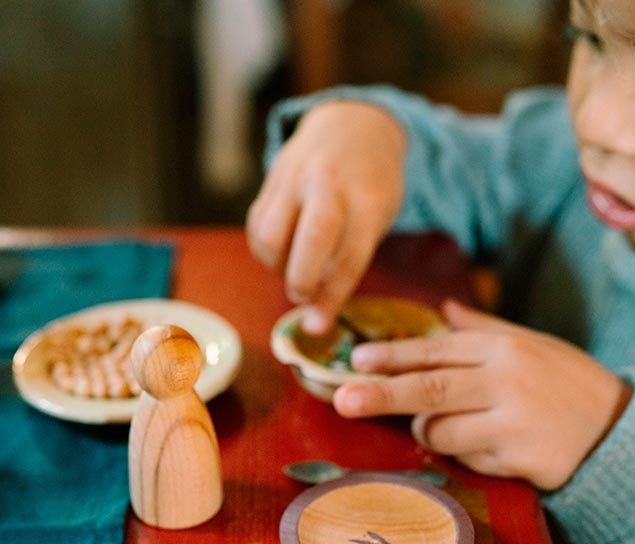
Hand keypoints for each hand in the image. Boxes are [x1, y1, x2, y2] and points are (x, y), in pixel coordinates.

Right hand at [246, 100, 405, 334]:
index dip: (332, 296)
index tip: (316, 327)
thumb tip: (317, 308)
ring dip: (276, 265)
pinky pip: (256, 225)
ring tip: (292, 269)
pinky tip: (281, 252)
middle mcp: (330, 184)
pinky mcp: (271, 179)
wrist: (352, 125)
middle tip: (301, 296)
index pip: (351, 255)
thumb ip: (351, 255)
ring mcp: (297, 177)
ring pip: (271, 233)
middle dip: (301, 278)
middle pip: (312, 237)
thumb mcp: (379, 215)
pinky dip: (264, 250)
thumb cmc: (370, 186)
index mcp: (368, 198)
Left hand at [333, 300, 631, 489]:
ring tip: (455, 425)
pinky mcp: (518, 457)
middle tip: (342, 400)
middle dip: (381, 394)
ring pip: (440, 431)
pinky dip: (464, 455)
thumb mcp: (530, 345)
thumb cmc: (563, 383)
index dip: (393, 356)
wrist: (617, 429)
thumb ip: (482, 330)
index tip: (357, 360)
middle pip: (430, 388)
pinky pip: (466, 460)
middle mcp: (505, 380)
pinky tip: (492, 447)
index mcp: (502, 348)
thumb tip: (445, 308)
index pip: (436, 350)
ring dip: (431, 432)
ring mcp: (512, 420)